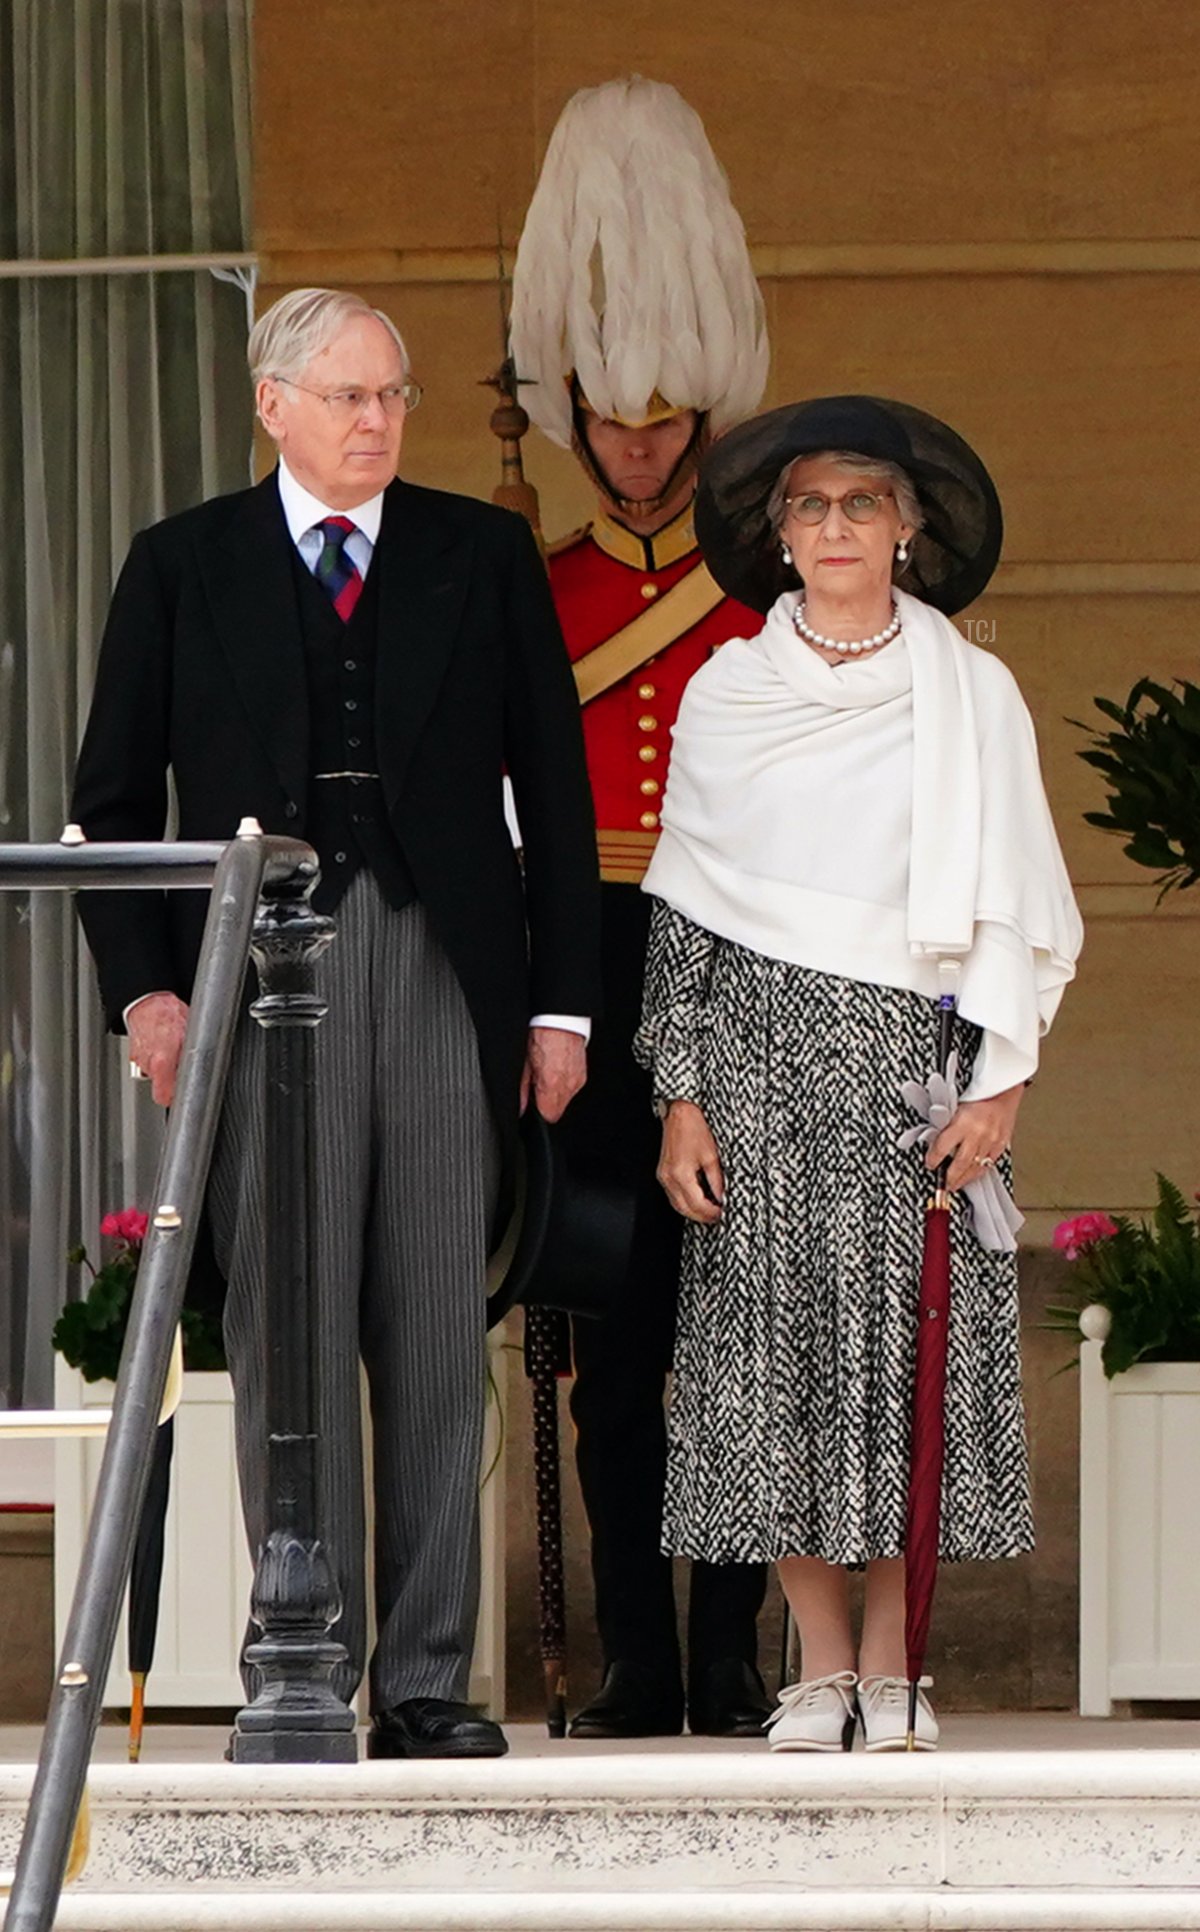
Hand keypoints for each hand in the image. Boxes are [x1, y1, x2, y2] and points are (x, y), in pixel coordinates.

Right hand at [127, 992, 189, 1107]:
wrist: (148, 1001)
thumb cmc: (169, 1014)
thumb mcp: (191, 1035)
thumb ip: (195, 1057)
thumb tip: (204, 1072)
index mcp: (161, 1061)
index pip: (164, 1097)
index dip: (175, 1098)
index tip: (182, 1094)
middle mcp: (147, 1064)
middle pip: (162, 1084)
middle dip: (174, 1077)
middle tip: (182, 1063)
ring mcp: (139, 1059)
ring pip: (156, 1073)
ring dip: (166, 1066)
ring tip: (173, 1049)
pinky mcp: (135, 1054)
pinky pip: (149, 1062)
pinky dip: (157, 1057)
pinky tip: (164, 1045)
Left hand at [521, 1026, 586, 1122]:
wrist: (560, 1021)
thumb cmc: (542, 1037)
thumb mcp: (525, 1064)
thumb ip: (522, 1090)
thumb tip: (520, 1107)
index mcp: (551, 1084)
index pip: (548, 1116)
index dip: (539, 1112)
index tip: (533, 1103)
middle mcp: (567, 1085)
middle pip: (558, 1111)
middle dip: (547, 1103)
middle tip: (538, 1085)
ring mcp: (578, 1080)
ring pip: (565, 1101)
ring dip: (556, 1094)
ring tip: (548, 1075)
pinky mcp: (583, 1075)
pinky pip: (573, 1089)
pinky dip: (564, 1084)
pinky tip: (557, 1070)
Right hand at [657, 1099, 723, 1223]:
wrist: (679, 1114)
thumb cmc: (694, 1129)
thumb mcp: (712, 1156)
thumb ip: (716, 1181)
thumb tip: (721, 1197)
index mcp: (681, 1174)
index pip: (697, 1204)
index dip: (711, 1213)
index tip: (722, 1214)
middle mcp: (669, 1178)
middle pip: (685, 1209)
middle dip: (702, 1217)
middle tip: (717, 1218)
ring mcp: (663, 1177)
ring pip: (677, 1205)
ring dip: (693, 1212)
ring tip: (709, 1212)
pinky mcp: (663, 1173)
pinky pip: (672, 1196)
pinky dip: (685, 1203)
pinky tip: (696, 1201)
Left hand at [928, 1082, 1023, 1192]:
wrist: (1003, 1090)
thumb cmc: (979, 1095)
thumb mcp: (955, 1107)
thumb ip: (946, 1126)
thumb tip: (934, 1143)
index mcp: (962, 1122)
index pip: (943, 1147)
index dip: (933, 1159)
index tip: (930, 1164)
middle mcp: (977, 1133)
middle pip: (960, 1163)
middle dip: (950, 1177)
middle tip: (943, 1185)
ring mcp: (991, 1141)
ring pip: (975, 1168)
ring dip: (964, 1179)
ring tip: (956, 1185)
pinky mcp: (1001, 1144)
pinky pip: (989, 1164)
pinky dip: (978, 1172)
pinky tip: (972, 1176)